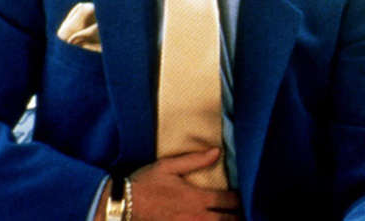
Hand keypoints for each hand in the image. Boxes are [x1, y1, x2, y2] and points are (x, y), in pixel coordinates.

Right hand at [95, 149, 241, 220]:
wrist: (120, 206)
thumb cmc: (144, 184)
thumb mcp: (168, 166)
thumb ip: (195, 160)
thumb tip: (217, 151)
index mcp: (196, 198)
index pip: (228, 201)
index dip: (239, 200)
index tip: (243, 198)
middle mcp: (195, 217)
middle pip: (227, 220)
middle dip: (237, 216)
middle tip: (244, 213)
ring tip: (233, 220)